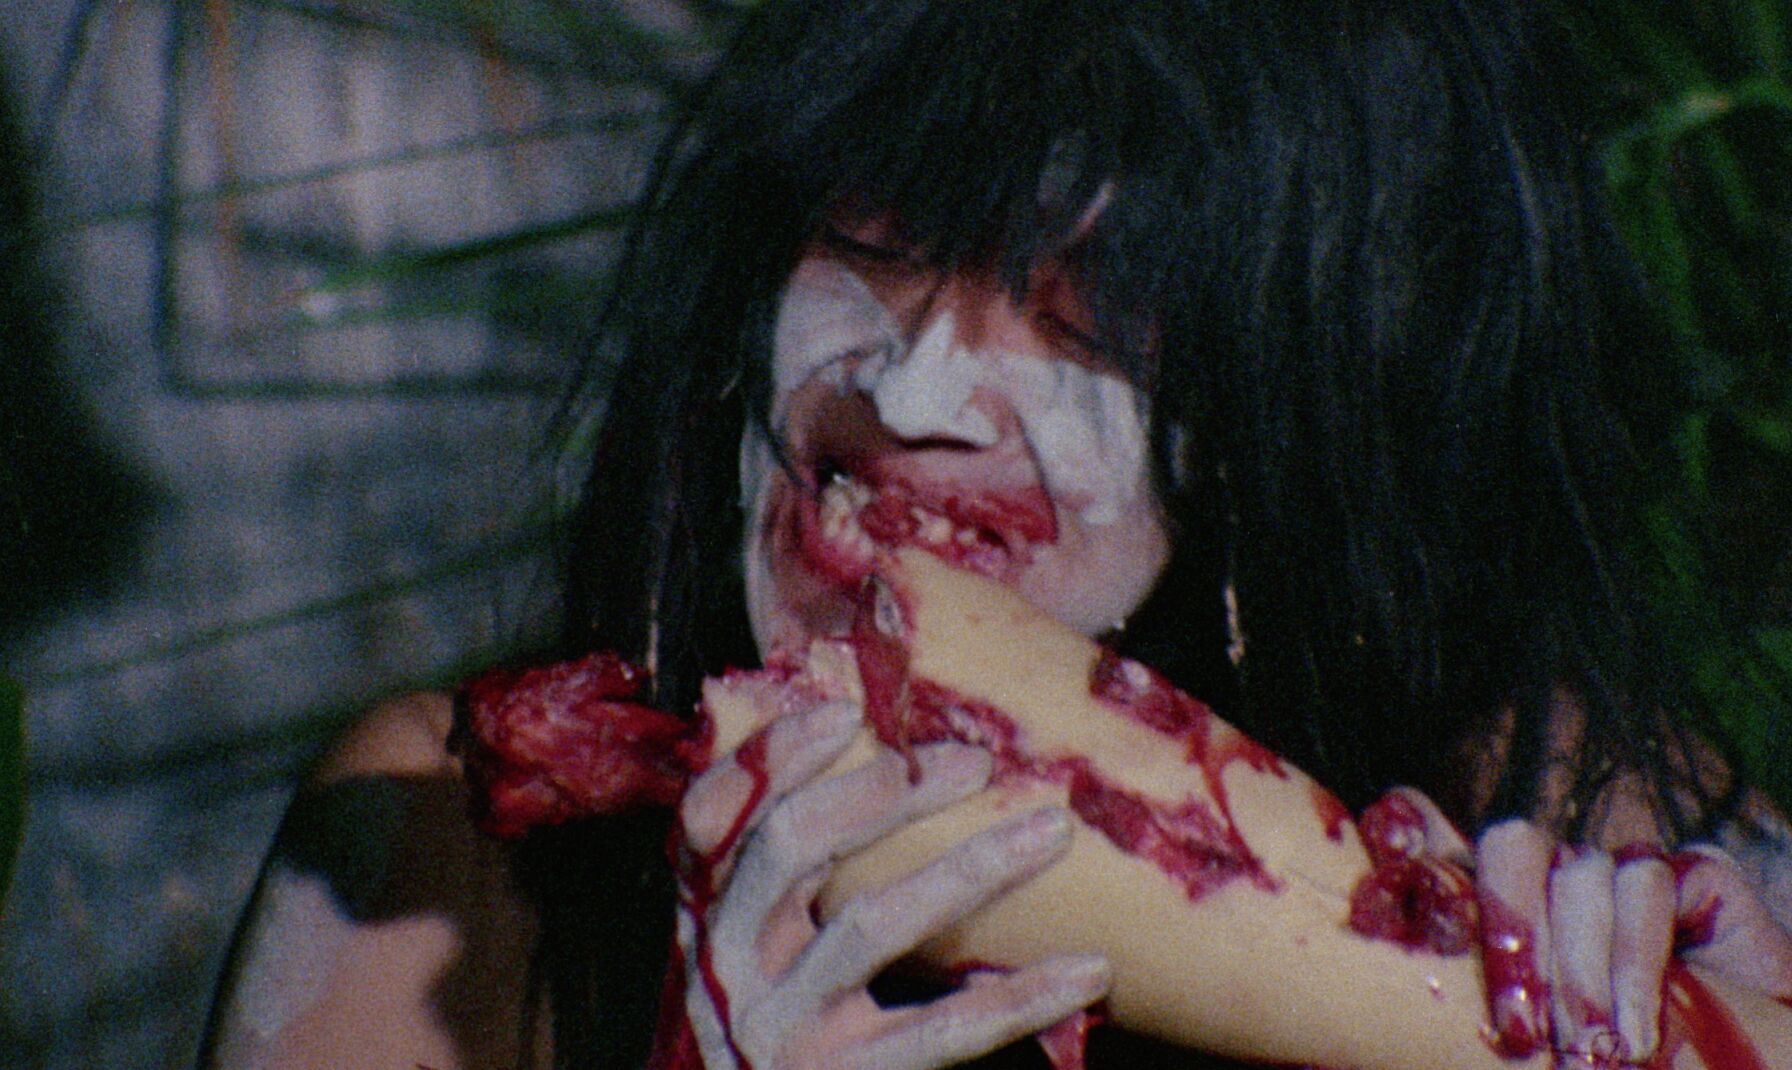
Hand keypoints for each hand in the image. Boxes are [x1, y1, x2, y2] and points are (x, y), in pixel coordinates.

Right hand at [671, 697, 1110, 1069]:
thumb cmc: (770, 1015)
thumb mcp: (750, 937)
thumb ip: (781, 862)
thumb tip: (886, 756)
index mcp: (705, 907)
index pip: (713, 812)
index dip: (771, 757)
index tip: (846, 712)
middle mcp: (728, 957)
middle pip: (793, 846)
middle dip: (884, 792)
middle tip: (976, 763)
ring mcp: (778, 1022)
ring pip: (872, 925)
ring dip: (969, 867)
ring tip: (1050, 832)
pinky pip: (939, 1031)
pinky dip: (1018, 997)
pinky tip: (1084, 970)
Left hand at [1373, 788, 1791, 1065]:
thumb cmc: (1598, 1059)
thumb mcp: (1530, 1034)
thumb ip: (1479, 996)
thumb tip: (1396, 1004)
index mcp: (1490, 904)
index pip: (1437, 840)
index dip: (1412, 830)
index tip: (1393, 847)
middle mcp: (1547, 873)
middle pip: (1510, 847)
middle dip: (1512, 936)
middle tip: (1517, 1032)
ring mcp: (1612, 868)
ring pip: (1577, 873)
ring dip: (1581, 975)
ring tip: (1591, 1053)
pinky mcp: (1687, 871)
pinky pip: (1645, 882)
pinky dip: (1636, 961)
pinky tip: (1635, 1031)